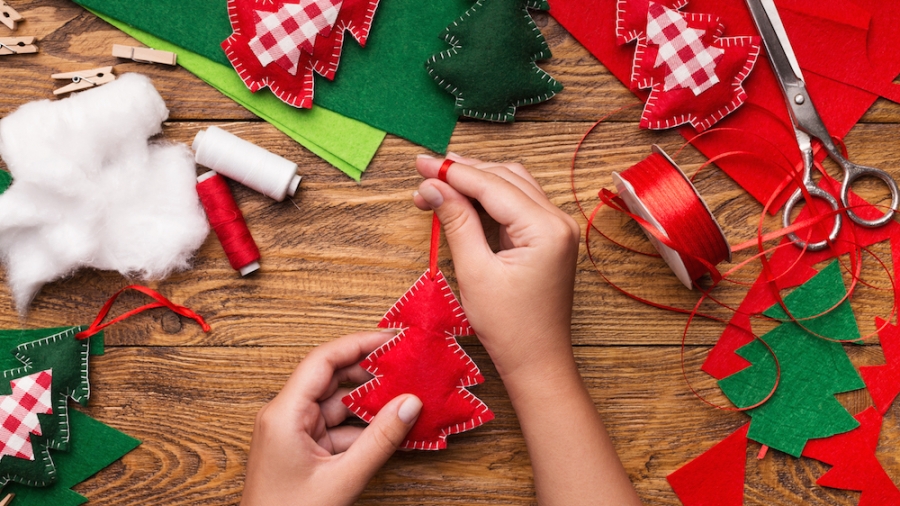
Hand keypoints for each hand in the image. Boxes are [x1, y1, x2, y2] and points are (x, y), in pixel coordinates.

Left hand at [241, 331, 422, 505]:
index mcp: (284, 414)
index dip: (359, 343)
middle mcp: (285, 416)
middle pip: (331, 378)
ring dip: (370, 402)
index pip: (323, 360)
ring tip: (406, 395)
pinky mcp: (303, 450)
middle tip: (406, 364)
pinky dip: (364, 428)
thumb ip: (380, 440)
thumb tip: (410, 403)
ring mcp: (294, 433)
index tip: (392, 338)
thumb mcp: (342, 479)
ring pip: (338, 404)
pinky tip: (391, 428)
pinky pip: (338, 428)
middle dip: (370, 371)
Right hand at [413, 154, 580, 382]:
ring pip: (512, 186)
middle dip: (463, 173)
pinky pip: (517, 205)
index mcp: (546, 228)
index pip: (493, 185)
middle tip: (424, 175)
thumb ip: (456, 222)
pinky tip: (462, 199)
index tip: (421, 163)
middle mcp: (558, 220)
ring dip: (476, 182)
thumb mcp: (475, 272)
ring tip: (438, 184)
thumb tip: (433, 186)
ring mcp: (557, 228)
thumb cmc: (509, 327)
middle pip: (506, 177)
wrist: (537, 361)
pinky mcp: (549, 238)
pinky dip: (489, 199)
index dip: (453, 172)